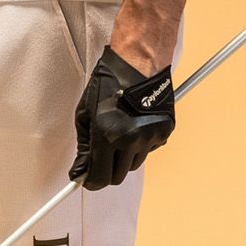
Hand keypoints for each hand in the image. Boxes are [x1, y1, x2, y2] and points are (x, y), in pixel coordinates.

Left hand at [68, 47, 175, 190]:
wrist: (138, 63)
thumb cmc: (109, 83)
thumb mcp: (86, 114)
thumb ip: (84, 147)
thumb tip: (81, 171)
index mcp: (108, 135)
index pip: (100, 178)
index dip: (91, 182)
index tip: (86, 180)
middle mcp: (132, 140)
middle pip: (118, 176)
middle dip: (107, 169)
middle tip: (101, 155)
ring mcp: (150, 137)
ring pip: (133, 164)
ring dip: (124, 157)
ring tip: (120, 132)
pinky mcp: (164, 133)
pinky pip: (148, 151)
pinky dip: (139, 145)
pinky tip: (134, 124)